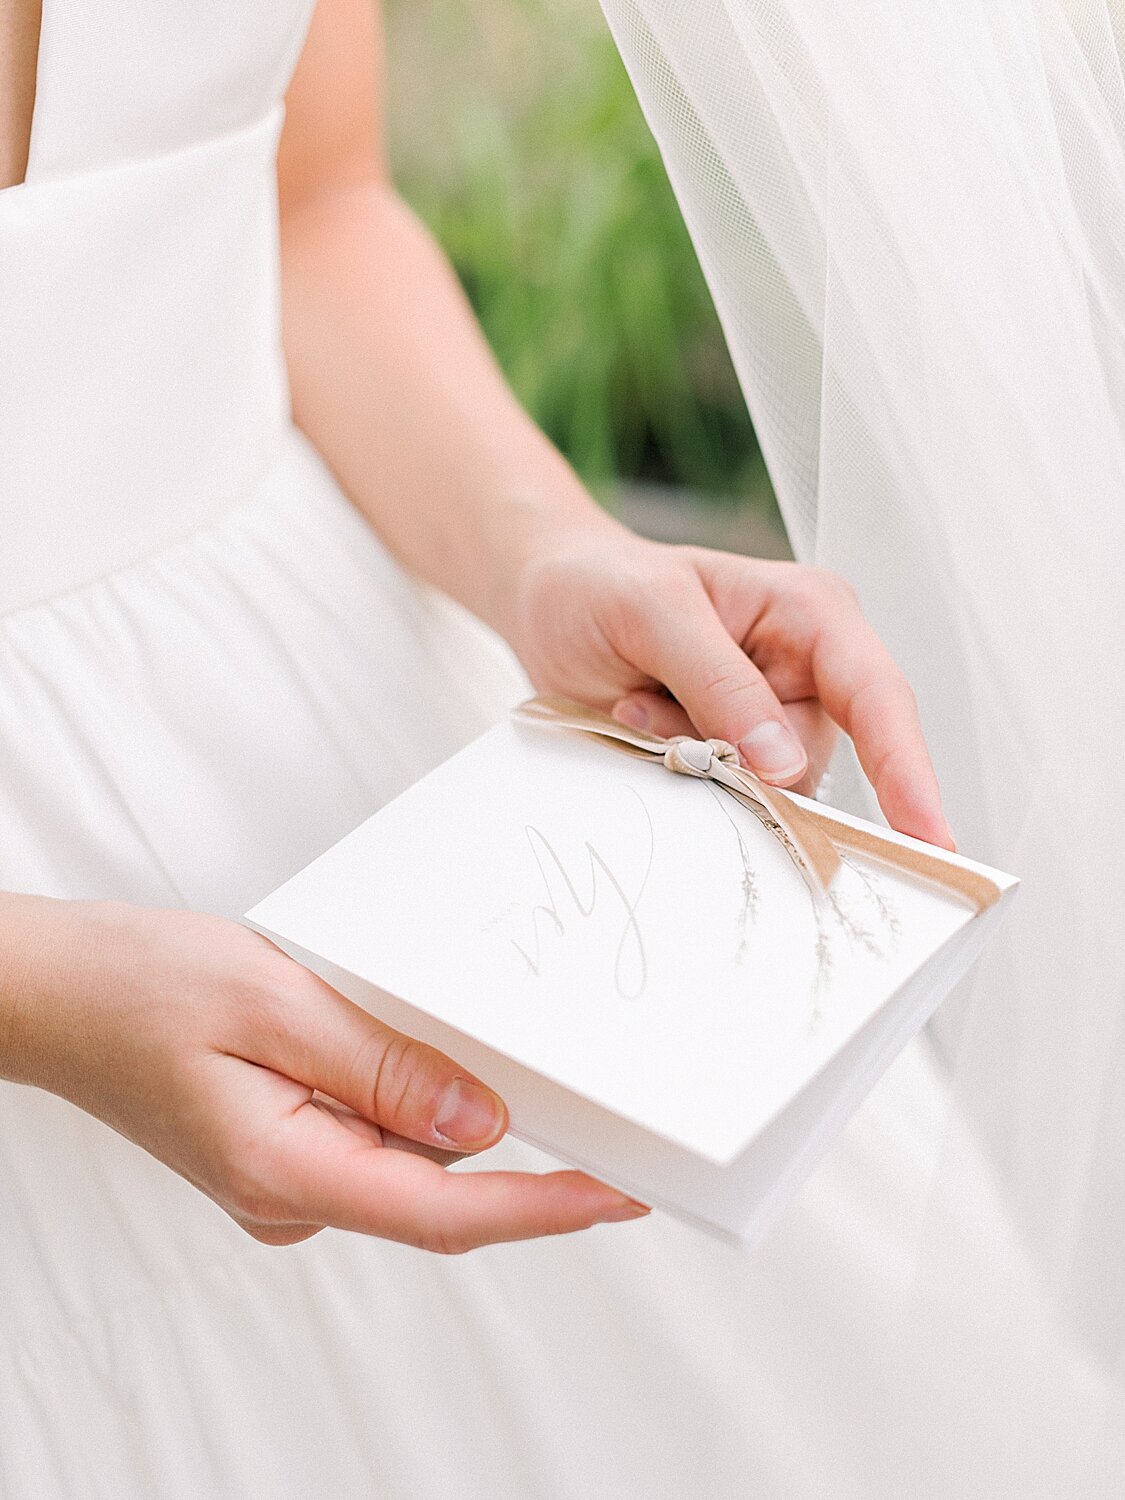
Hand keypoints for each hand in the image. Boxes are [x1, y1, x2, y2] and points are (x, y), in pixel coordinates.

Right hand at [0, 896, 646, 1251]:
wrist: (57, 993)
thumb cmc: (142, 986)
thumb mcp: (273, 1003)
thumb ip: (383, 1067)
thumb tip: (483, 1126)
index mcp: (284, 1171)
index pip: (444, 1213)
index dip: (544, 1209)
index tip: (622, 1194)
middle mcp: (291, 1197)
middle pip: (437, 1192)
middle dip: (523, 1156)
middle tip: (601, 1105)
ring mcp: (287, 1180)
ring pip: (407, 1159)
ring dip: (459, 1111)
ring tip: (494, 1041)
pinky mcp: (287, 1151)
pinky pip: (375, 1135)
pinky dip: (412, 1097)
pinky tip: (415, 1041)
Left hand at [506, 520, 953, 848]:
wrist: (548, 601)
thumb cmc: (602, 585)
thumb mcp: (652, 612)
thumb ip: (720, 682)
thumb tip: (783, 764)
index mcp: (812, 614)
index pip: (877, 698)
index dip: (909, 773)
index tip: (930, 841)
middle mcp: (807, 673)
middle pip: (813, 763)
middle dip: (741, 768)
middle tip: (654, 724)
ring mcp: (770, 723)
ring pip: (764, 793)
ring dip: (691, 767)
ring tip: (634, 708)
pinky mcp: (732, 759)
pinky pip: (723, 801)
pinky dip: (675, 778)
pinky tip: (635, 727)